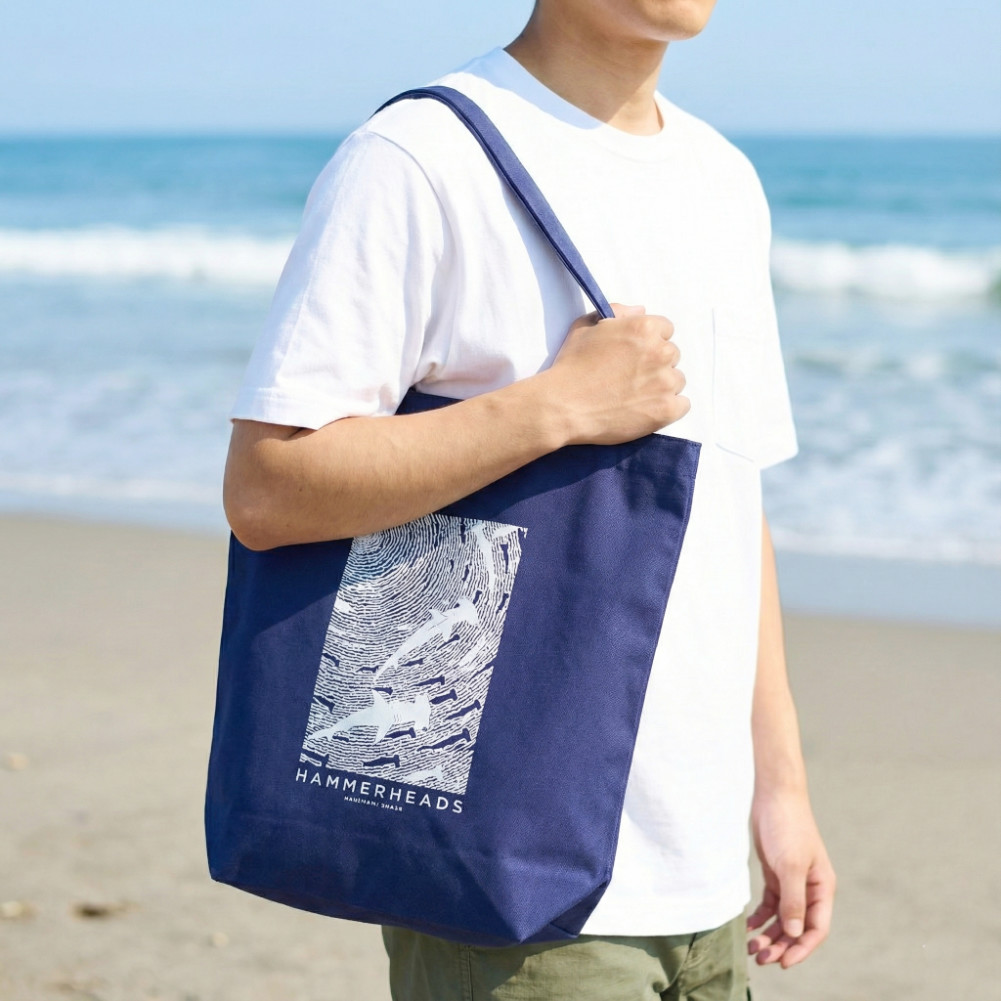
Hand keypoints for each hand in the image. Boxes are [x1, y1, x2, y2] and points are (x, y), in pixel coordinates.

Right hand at [542, 303, 688, 445]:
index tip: (635, 355)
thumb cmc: (571, 366)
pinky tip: (647, 409)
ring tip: (635, 396)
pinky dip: (668, 408)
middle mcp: (660, 352)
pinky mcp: (666, 410)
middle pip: (672, 355)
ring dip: (661, 386)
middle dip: (655, 364)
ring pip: (677, 380)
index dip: (649, 342)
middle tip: (631, 377)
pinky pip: (682, 405)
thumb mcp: (585, 326)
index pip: (665, 330)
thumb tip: (640, 311)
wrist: (562, 405)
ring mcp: (665, 383)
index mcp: (644, 328)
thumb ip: (617, 313)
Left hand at [747, 789, 835, 968]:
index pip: (816, 928)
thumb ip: (793, 900)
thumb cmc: (788, 827)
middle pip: (797, 927)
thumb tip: (795, 934)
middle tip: (759, 958)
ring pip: (783, 918)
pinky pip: (770, 904)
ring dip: (769, 934)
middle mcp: (809, 889)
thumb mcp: (790, 865)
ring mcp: (792, 882)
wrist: (774, 796)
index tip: (784, 963)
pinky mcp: (775, 874)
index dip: (802, 948)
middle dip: (781, 945)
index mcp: (822, 888)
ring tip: (751, 948)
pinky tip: (748, 927)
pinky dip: (760, 917)